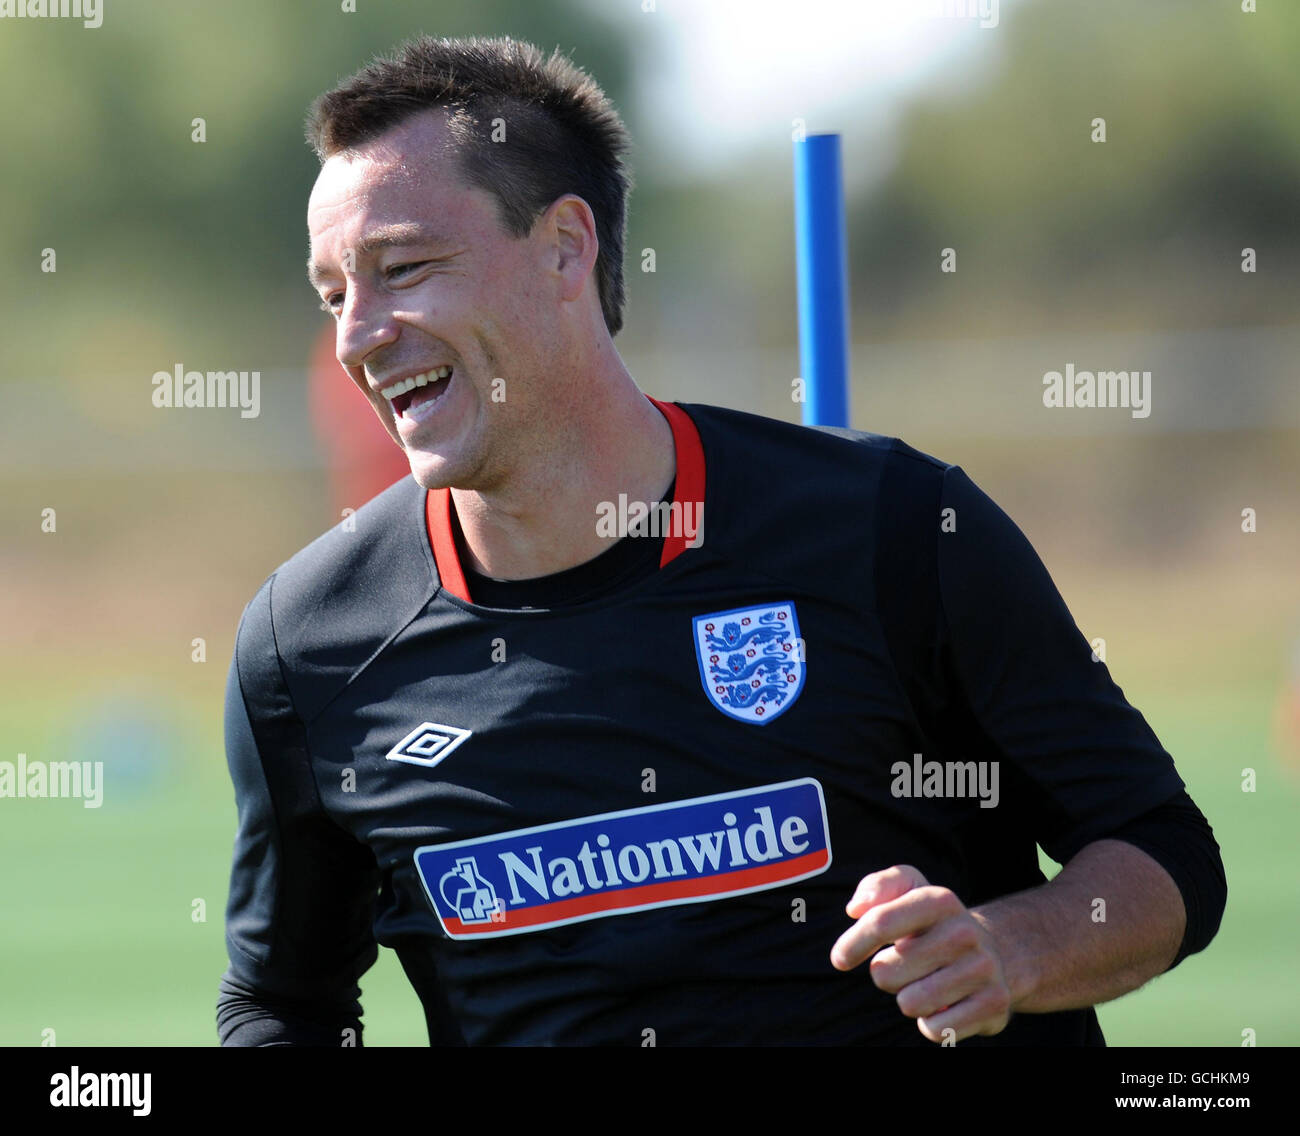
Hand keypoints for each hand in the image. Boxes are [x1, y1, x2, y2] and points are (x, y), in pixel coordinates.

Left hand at [830, 864, 1011, 1042]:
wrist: (994, 954)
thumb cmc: (932, 924)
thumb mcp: (908, 890)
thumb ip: (877, 886)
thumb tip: (856, 909)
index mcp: (940, 900)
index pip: (880, 922)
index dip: (853, 944)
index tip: (840, 959)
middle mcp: (965, 932)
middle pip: (886, 972)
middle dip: (885, 974)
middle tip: (906, 966)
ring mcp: (983, 969)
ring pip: (909, 1003)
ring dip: (907, 999)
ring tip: (925, 983)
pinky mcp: (994, 1005)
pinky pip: (934, 1029)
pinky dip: (930, 1023)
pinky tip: (945, 1005)